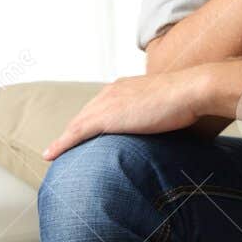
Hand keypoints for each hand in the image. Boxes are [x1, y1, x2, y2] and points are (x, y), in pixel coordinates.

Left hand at [42, 67, 213, 160]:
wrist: (191, 90)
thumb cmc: (189, 98)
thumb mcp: (168, 105)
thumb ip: (159, 114)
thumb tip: (165, 128)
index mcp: (124, 87)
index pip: (99, 107)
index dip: (88, 122)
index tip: (83, 135)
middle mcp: (111, 92)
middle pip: (84, 115)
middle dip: (71, 131)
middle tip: (61, 148)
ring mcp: (107, 103)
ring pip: (76, 125)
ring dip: (63, 140)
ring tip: (52, 154)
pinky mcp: (106, 117)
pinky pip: (76, 133)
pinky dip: (61, 144)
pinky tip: (50, 155)